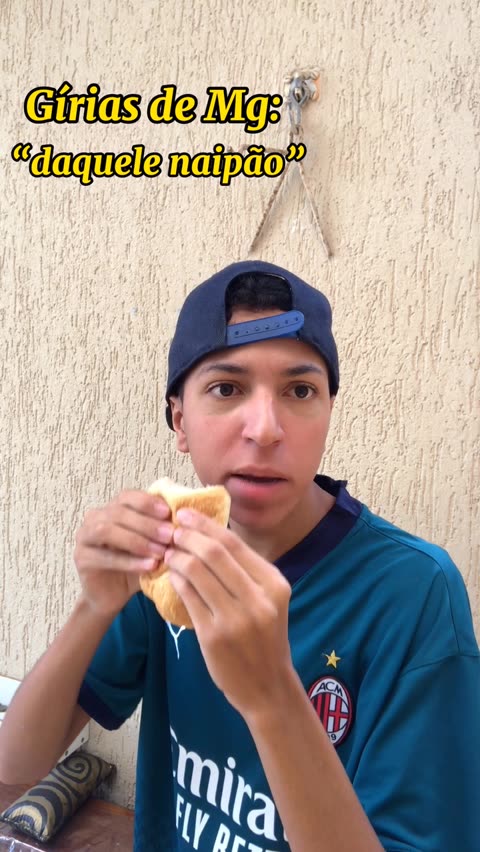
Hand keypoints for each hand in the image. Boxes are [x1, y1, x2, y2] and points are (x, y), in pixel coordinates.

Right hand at [74, 490, 173, 617]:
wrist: (113, 595)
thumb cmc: (136, 565)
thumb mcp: (153, 544)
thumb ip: (163, 530)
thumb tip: (186, 517)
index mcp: (112, 508)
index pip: (128, 496)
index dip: (147, 502)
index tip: (168, 512)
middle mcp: (94, 517)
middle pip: (118, 512)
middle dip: (146, 523)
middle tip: (169, 535)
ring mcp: (84, 537)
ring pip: (107, 531)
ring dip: (137, 540)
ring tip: (160, 552)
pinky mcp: (81, 558)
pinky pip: (105, 557)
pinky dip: (129, 561)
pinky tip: (149, 566)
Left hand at [164, 509, 292, 720]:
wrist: (268, 686)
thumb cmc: (265, 638)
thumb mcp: (269, 601)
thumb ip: (247, 572)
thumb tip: (210, 534)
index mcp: (275, 584)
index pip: (235, 544)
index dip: (206, 525)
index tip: (186, 514)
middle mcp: (259, 599)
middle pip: (215, 553)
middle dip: (188, 536)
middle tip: (172, 529)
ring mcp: (236, 619)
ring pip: (198, 572)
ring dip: (178, 557)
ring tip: (168, 552)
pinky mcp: (214, 636)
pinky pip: (188, 597)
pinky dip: (176, 580)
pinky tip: (170, 575)